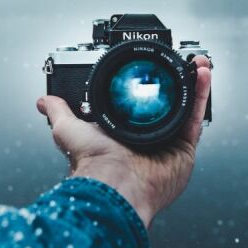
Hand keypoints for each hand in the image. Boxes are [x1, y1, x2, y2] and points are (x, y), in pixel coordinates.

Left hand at [36, 56, 211, 227]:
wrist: (115, 184)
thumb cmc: (93, 164)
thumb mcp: (68, 130)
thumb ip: (60, 112)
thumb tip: (44, 101)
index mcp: (122, 136)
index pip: (139, 106)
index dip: (148, 87)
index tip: (152, 67)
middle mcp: (147, 140)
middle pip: (167, 105)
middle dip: (175, 82)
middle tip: (179, 62)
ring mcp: (167, 144)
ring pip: (184, 107)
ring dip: (192, 83)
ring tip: (196, 63)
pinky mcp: (184, 149)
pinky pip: (195, 117)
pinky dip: (201, 95)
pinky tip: (203, 74)